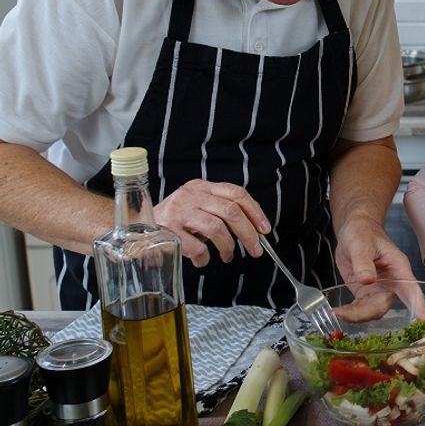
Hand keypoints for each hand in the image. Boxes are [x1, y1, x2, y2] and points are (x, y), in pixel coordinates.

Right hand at [153, 179, 269, 267]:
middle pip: (231, 211)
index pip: (236, 193)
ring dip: (228, 246)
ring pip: (217, 228)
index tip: (265, 229)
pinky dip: (204, 258)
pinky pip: (197, 247)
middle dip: (248, 233)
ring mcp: (178, 211)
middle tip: (255, 250)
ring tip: (227, 256)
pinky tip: (202, 260)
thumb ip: (221, 213)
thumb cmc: (174, 222)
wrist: (136, 229)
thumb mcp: (198, 208)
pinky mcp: (168, 231)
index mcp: (202, 187)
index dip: (255, 212)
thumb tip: (254, 231)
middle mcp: (191, 195)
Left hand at [333, 214, 424, 318]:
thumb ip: (364, 262)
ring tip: (337, 312)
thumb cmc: (363, 232)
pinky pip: (361, 310)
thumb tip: (367, 280)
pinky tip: (338, 311)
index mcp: (399, 269)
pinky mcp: (366, 294)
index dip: (419, 308)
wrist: (354, 231)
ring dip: (356, 316)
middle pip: (385, 306)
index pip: (412, 291)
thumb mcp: (361, 243)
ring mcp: (379, 290)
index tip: (424, 324)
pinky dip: (350, 313)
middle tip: (344, 314)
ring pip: (372, 311)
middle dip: (366, 314)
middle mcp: (392, 283)